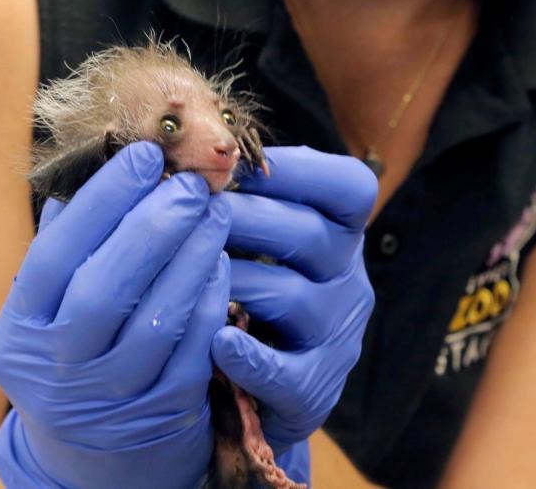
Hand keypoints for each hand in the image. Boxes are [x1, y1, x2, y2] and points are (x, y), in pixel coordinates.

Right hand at [0, 141, 229, 488]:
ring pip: (156, 320)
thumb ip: (67, 247)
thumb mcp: (51, 312)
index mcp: (20, 332)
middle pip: (104, 289)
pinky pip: (192, 351)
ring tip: (215, 214)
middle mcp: (57, 370)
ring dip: (191, 257)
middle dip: (154, 226)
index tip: (144, 155)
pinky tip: (222, 263)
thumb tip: (99, 164)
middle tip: (191, 184)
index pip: (53, 257)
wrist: (96, 458)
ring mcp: (109, 399)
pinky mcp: (161, 415)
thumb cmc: (78, 355)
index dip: (100, 201)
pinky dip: (210, 301)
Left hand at [212, 146, 377, 451]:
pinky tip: (214, 340)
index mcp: (342, 232)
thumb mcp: (267, 238)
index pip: (350, 187)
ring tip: (185, 269)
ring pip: (290, 295)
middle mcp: (349, 278)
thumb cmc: (254, 288)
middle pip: (310, 234)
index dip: (300, 168)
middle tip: (190, 209)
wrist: (262, 384)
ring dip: (232, 278)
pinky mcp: (315, 388)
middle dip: (244, 215)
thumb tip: (194, 146)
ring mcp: (336, 335)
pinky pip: (285, 371)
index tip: (240, 163)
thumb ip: (247, 196)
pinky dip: (249, 355)